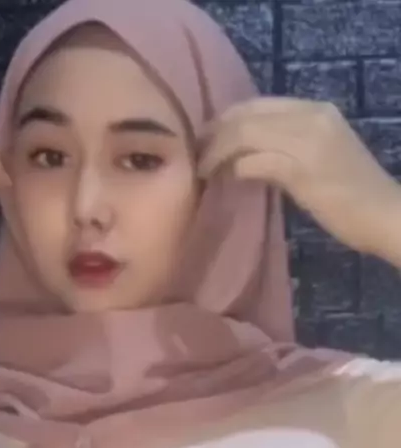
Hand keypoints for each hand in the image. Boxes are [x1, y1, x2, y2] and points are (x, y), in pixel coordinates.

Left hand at [199, 97, 400, 259]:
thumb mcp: (320, 159)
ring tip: (202, 169)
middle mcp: (311, 117)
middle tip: (194, 153)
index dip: (226, 118)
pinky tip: (223, 180)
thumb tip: (245, 156)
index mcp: (317, 110)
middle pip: (247, 115)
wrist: (384, 215)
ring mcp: (308, 142)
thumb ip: (288, 148)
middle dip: (214, 133)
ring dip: (218, 152)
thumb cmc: (352, 196)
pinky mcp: (302, 171)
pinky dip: (234, 169)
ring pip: (246, 135)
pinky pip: (256, 162)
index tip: (205, 137)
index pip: (258, 104)